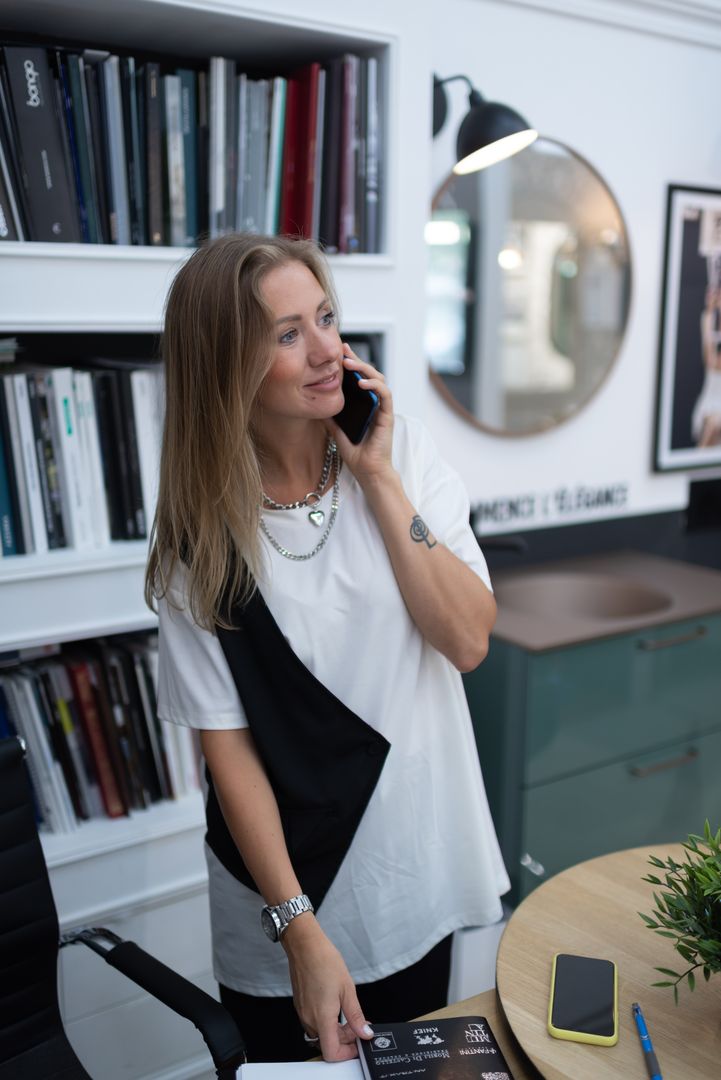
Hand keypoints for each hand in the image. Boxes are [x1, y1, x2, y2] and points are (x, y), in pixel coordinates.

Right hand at [282, 916, 373, 1060]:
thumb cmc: (324, 961)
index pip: (332, 1052)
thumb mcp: (347, 989)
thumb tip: (365, 1032)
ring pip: (320, 1033)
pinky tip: (336, 1007)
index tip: (358, 1044)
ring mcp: (303, 1012)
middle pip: (327, 1043)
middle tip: (359, 1025)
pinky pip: (314, 1022)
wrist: (305, 945)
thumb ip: (356, 1015)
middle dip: (345, 1039)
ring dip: (336, 1030)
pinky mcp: (300, 1005)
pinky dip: (326, 1021)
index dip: (347, 1053)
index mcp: (322, 1017)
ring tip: (348, 1014)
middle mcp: (309, 1019)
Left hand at [325, 343, 395, 489]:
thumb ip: (330, 416)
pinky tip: (362, 382)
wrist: (367, 471)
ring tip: (350, 364)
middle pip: (369, 375)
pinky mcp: (387, 415)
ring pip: (379, 380)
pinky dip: (375, 386)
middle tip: (344, 350)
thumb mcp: (336, 430)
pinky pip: (385, 395)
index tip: (339, 353)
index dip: (352, 364)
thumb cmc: (356, 454)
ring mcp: (382, 409)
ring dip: (365, 369)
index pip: (360, 379)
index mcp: (365, 405)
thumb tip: (316, 403)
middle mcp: (375, 404)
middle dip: (357, 360)